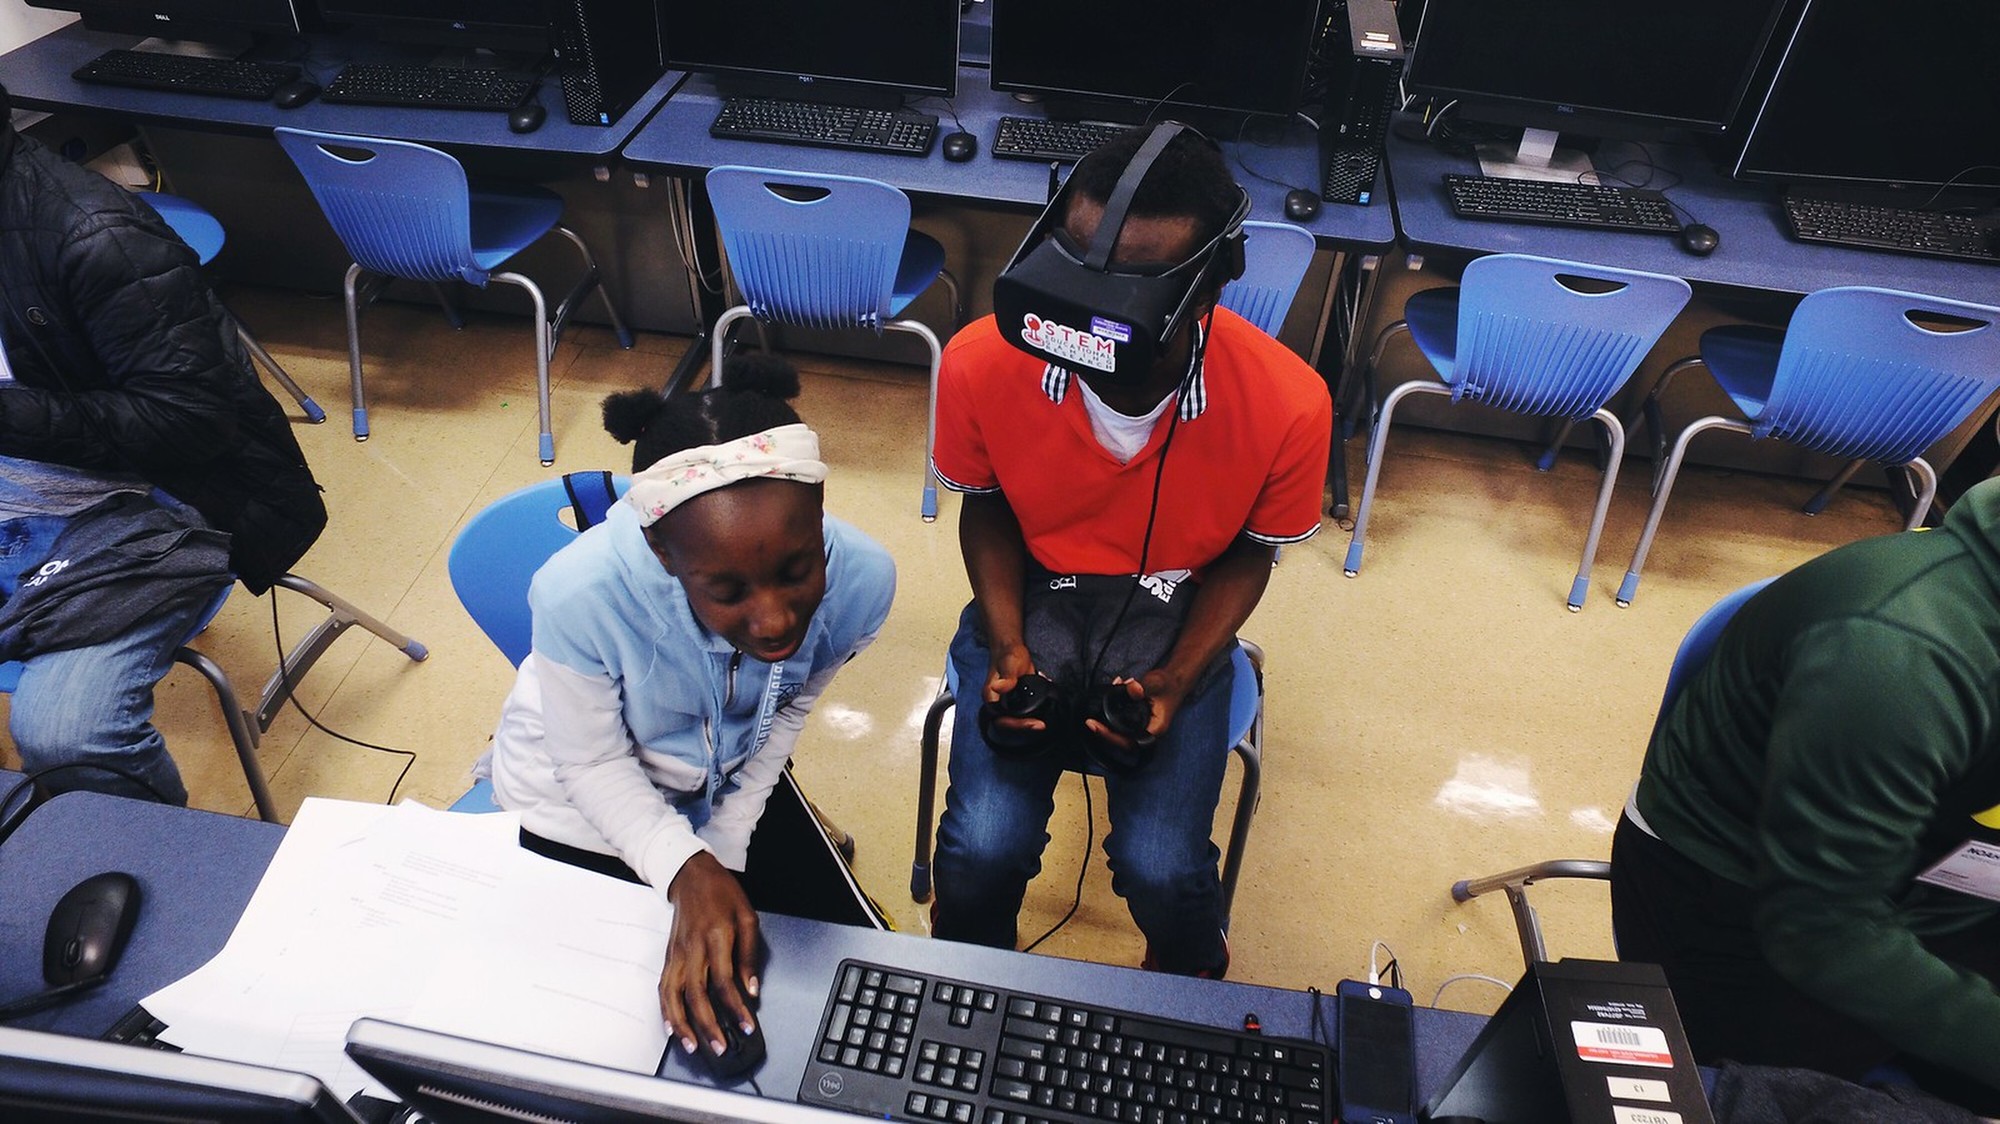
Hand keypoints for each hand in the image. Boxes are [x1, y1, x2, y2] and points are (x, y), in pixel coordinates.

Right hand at [659, 852, 759, 1057]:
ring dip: (681, 1024)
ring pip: (673, 995)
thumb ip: (750, 955)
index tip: (747, 1025)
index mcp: (716, 936)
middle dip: (708, 1025)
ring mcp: (677, 954)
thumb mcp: (747, 917)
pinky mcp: (668, 956)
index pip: (725, 981)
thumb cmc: (722, 894)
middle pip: (697, 994)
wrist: (691, 875)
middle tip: (720, 1046)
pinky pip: (663, 987)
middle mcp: (693, 948)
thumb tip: (752, 989)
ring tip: (691, 1046)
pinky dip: (665, 1010)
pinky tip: (671, 1026)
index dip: (736, 1008)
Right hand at [983, 643, 1045, 736]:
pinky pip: (1023, 713)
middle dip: (1025, 727)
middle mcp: (997, 703)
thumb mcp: (1009, 664)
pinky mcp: (1016, 701)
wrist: (1012, 648)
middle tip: (1041, 725)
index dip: (1015, 724)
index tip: (1032, 723)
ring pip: (1016, 721)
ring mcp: (1007, 703)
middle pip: (1009, 724)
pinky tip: (1044, 709)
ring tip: (1043, 721)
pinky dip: (1033, 713)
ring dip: (1030, 722)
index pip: (1001, 720)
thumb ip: (1007, 677)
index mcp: (991, 698)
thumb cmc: (1007, 654)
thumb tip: (998, 688)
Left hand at [1084, 670, 1186, 748]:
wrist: (1174, 681)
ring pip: (1119, 731)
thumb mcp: (1156, 683)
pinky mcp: (1135, 721)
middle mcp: (1147, 732)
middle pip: (1121, 740)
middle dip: (1105, 730)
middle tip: (1090, 722)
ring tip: (1107, 695)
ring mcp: (1141, 728)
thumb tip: (1132, 688)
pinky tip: (1113, 691)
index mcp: (1154, 729)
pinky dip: (1113, 709)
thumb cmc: (1168, 685)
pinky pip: (1120, 721)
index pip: (1130, 741)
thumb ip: (1144, 687)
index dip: (1112, 737)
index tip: (1097, 727)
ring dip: (1108, 716)